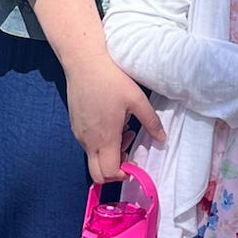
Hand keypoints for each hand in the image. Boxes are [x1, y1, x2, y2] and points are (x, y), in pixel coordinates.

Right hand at [68, 56, 163, 182]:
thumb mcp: (137, 99)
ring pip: (93, 158)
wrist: (84, 62)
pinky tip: (112, 122)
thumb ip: (151, 122)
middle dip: (115, 171)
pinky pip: (88, 144)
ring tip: (125, 130)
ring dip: (110, 154)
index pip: (109, 173)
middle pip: (97, 174)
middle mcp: (88, 141)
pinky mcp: (75, 125)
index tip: (135, 164)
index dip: (123, 175)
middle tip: (129, 153)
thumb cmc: (111, 80)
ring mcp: (79, 134)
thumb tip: (162, 139)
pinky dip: (101, 143)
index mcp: (105, 138)